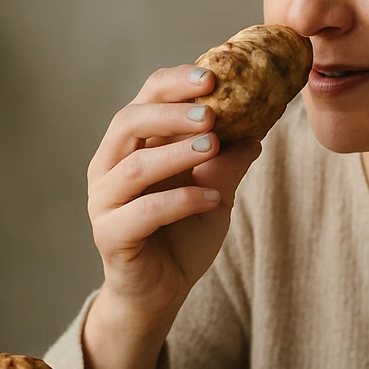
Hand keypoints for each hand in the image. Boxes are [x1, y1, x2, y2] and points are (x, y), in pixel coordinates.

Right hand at [87, 64, 261, 322]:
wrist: (161, 292)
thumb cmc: (183, 236)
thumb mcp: (216, 190)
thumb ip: (230, 159)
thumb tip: (263, 122)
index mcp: (130, 146)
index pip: (145, 99)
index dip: (174, 83)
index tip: (212, 76)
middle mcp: (109, 167)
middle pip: (128, 122)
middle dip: (171, 112)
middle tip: (212, 112)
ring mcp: (105, 202)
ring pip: (134, 167)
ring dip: (177, 153)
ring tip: (215, 146)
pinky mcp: (110, 236)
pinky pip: (143, 212)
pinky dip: (181, 201)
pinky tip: (214, 197)